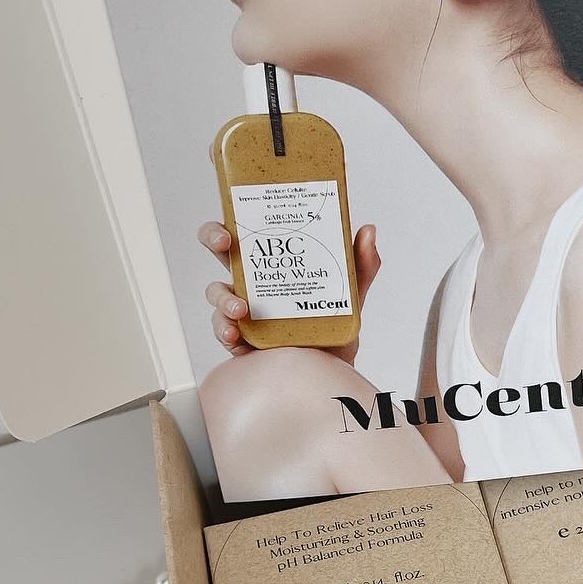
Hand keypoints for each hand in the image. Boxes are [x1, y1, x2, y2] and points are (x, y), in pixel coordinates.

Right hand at [197, 220, 381, 363]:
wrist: (330, 376)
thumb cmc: (333, 332)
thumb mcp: (352, 296)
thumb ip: (362, 266)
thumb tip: (369, 231)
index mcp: (276, 264)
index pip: (250, 229)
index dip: (236, 210)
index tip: (234, 207)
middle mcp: (255, 284)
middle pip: (221, 251)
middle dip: (213, 237)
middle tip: (224, 241)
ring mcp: (243, 311)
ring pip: (217, 292)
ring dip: (223, 297)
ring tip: (241, 309)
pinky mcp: (240, 339)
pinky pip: (222, 330)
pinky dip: (224, 330)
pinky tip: (235, 333)